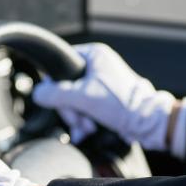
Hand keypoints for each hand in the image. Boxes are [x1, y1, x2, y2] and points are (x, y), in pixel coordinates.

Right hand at [33, 43, 175, 150]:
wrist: (147, 124)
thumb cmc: (121, 104)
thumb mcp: (84, 97)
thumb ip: (57, 94)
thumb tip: (38, 93)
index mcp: (94, 55)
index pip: (62, 63)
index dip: (58, 84)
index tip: (62, 100)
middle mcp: (97, 66)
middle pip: (66, 86)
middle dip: (71, 108)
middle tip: (79, 119)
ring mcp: (101, 84)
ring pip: (74, 100)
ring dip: (77, 118)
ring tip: (87, 127)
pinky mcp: (104, 100)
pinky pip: (84, 109)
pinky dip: (84, 121)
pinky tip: (87, 130)